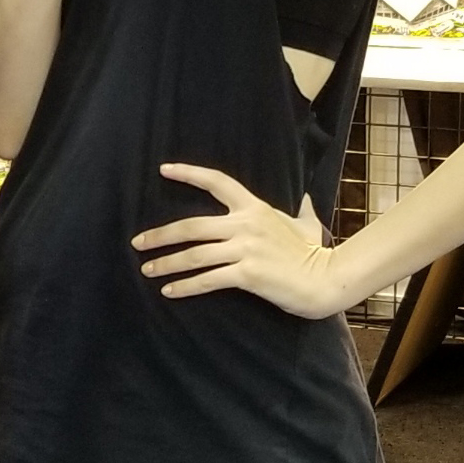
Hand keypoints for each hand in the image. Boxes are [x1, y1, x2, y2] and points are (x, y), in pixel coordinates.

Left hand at [132, 166, 351, 318]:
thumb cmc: (314, 252)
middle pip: (191, 225)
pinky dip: (185, 286)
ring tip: (147, 270)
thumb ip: (302, 208)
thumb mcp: (306, 223)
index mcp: (254, 207)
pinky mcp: (246, 274)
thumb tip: (307, 197)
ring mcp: (245, 249)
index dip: (189, 174)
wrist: (325, 279)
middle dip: (160, 235)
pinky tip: (169, 291)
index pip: (217, 181)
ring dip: (166, 263)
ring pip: (194, 255)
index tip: (163, 170)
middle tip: (138, 243)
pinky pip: (207, 280)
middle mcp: (245, 224)